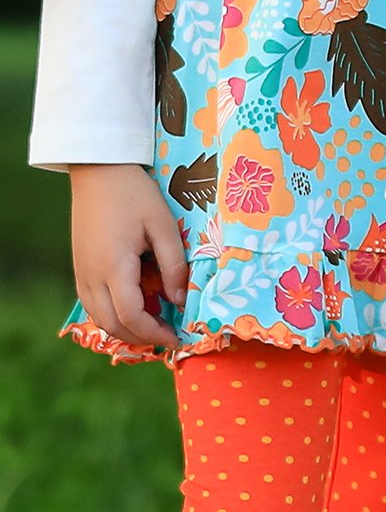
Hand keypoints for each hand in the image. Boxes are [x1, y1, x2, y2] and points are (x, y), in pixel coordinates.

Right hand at [70, 164, 185, 349]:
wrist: (98, 172)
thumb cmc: (136, 195)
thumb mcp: (163, 227)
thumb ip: (174, 265)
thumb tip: (180, 301)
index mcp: (113, 267)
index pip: (131, 315)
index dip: (155, 333)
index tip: (178, 338)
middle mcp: (91, 276)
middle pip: (112, 324)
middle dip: (142, 338)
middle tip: (170, 337)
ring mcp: (81, 273)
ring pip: (99, 318)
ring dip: (126, 329)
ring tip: (156, 327)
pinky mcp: (80, 268)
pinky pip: (93, 304)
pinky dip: (113, 316)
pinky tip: (136, 311)